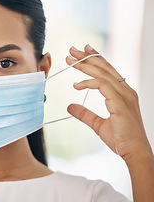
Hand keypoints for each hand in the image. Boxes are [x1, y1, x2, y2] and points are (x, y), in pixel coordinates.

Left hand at [66, 44, 152, 162]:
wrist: (134, 153)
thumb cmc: (121, 139)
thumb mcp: (98, 124)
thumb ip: (85, 114)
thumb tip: (70, 107)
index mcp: (123, 93)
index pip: (109, 70)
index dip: (96, 58)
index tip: (84, 50)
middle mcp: (125, 91)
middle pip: (104, 68)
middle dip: (87, 57)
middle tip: (71, 50)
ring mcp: (124, 96)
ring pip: (103, 74)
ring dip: (85, 65)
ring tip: (70, 61)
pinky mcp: (120, 103)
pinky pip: (102, 86)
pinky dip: (88, 82)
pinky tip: (76, 85)